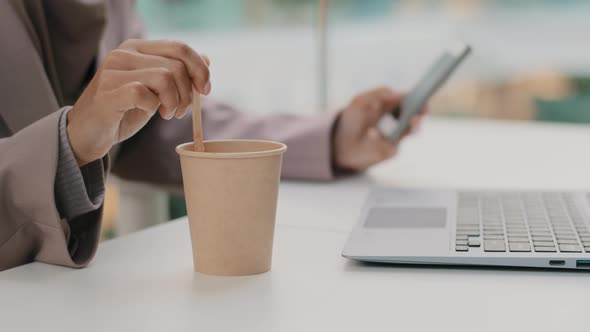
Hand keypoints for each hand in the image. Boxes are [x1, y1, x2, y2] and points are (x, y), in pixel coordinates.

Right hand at [67, 39, 210, 165]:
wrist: (89, 133)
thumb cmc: (123, 110)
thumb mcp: (155, 90)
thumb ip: (176, 73)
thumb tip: (206, 59)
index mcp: (137, 48)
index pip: (179, 48)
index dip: (200, 69)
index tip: (206, 91)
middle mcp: (123, 54)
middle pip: (176, 66)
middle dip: (188, 93)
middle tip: (180, 111)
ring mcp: (113, 71)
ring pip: (164, 78)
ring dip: (174, 102)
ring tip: (167, 114)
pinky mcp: (108, 93)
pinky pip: (145, 94)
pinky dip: (154, 107)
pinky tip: (151, 113)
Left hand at [332, 87, 424, 171]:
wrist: (340, 145)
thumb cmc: (350, 121)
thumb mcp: (360, 102)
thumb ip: (379, 94)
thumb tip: (400, 94)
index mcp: (390, 105)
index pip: (408, 100)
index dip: (417, 98)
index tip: (422, 97)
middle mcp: (396, 120)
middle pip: (415, 114)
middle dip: (420, 112)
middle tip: (421, 111)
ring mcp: (396, 135)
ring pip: (412, 129)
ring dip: (413, 125)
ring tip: (413, 120)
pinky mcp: (392, 149)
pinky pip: (393, 143)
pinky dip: (382, 138)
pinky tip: (371, 134)